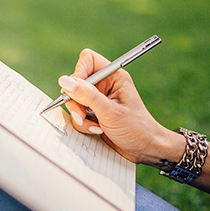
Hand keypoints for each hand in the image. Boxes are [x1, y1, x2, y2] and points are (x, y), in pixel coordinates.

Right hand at [59, 49, 184, 167]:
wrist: (145, 150)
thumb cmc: (136, 129)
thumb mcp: (110, 112)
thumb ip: (87, 95)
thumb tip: (64, 81)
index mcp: (113, 77)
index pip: (88, 60)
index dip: (78, 73)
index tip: (76, 90)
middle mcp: (105, 85)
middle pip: (76, 83)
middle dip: (76, 101)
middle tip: (83, 114)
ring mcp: (98, 100)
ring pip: (74, 101)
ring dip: (80, 116)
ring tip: (95, 126)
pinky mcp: (93, 113)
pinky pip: (77, 114)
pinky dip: (83, 124)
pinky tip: (97, 130)